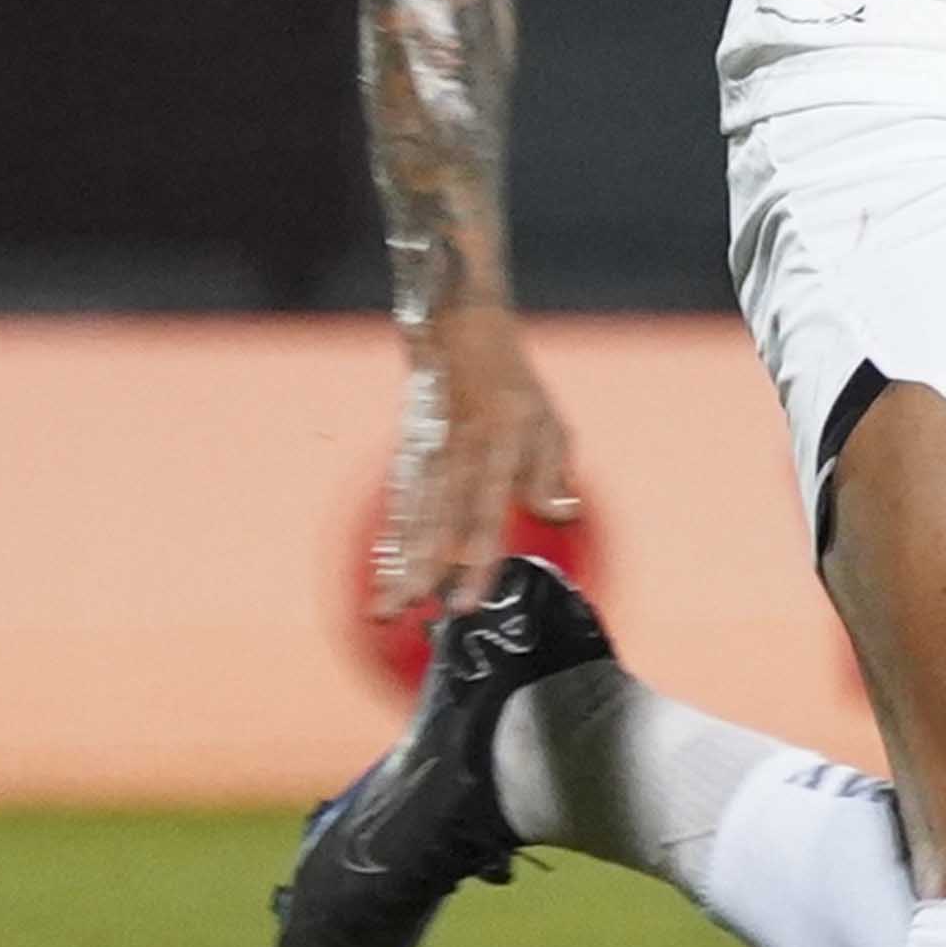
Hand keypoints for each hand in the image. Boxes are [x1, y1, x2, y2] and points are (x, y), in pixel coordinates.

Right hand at [373, 321, 581, 618]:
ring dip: (398, 566)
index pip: (485, 513)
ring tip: (385, 610)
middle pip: (437, 523)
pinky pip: (401, 506)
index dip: (475, 561)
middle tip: (405, 616)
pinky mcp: (410, 457)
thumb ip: (550, 474)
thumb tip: (561, 517)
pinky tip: (384, 576)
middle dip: (420, 573)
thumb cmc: (514, 388)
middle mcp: (458, 454)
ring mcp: (428, 455)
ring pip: (412, 519)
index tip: (464, 603)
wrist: (458, 330)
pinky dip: (392, 542)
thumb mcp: (549, 422)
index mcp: (499, 445)